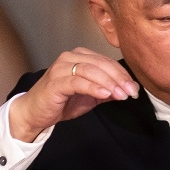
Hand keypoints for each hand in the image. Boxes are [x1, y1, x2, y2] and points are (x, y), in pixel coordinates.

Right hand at [8, 49, 138, 141]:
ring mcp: (61, 68)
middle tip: (131, 92)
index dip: (123, 74)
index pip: (106, 62)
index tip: (134, 89)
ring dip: (109, 82)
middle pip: (101, 64)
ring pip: (91, 70)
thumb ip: (107, 90)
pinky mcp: (56, 81)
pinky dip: (94, 87)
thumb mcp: (90, 96)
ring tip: (121, 94)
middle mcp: (70, 57)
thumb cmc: (61, 102)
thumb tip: (127, 90)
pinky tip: (105, 94)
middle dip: (119, 78)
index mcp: (80, 56)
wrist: (35, 113)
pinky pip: (78, 82)